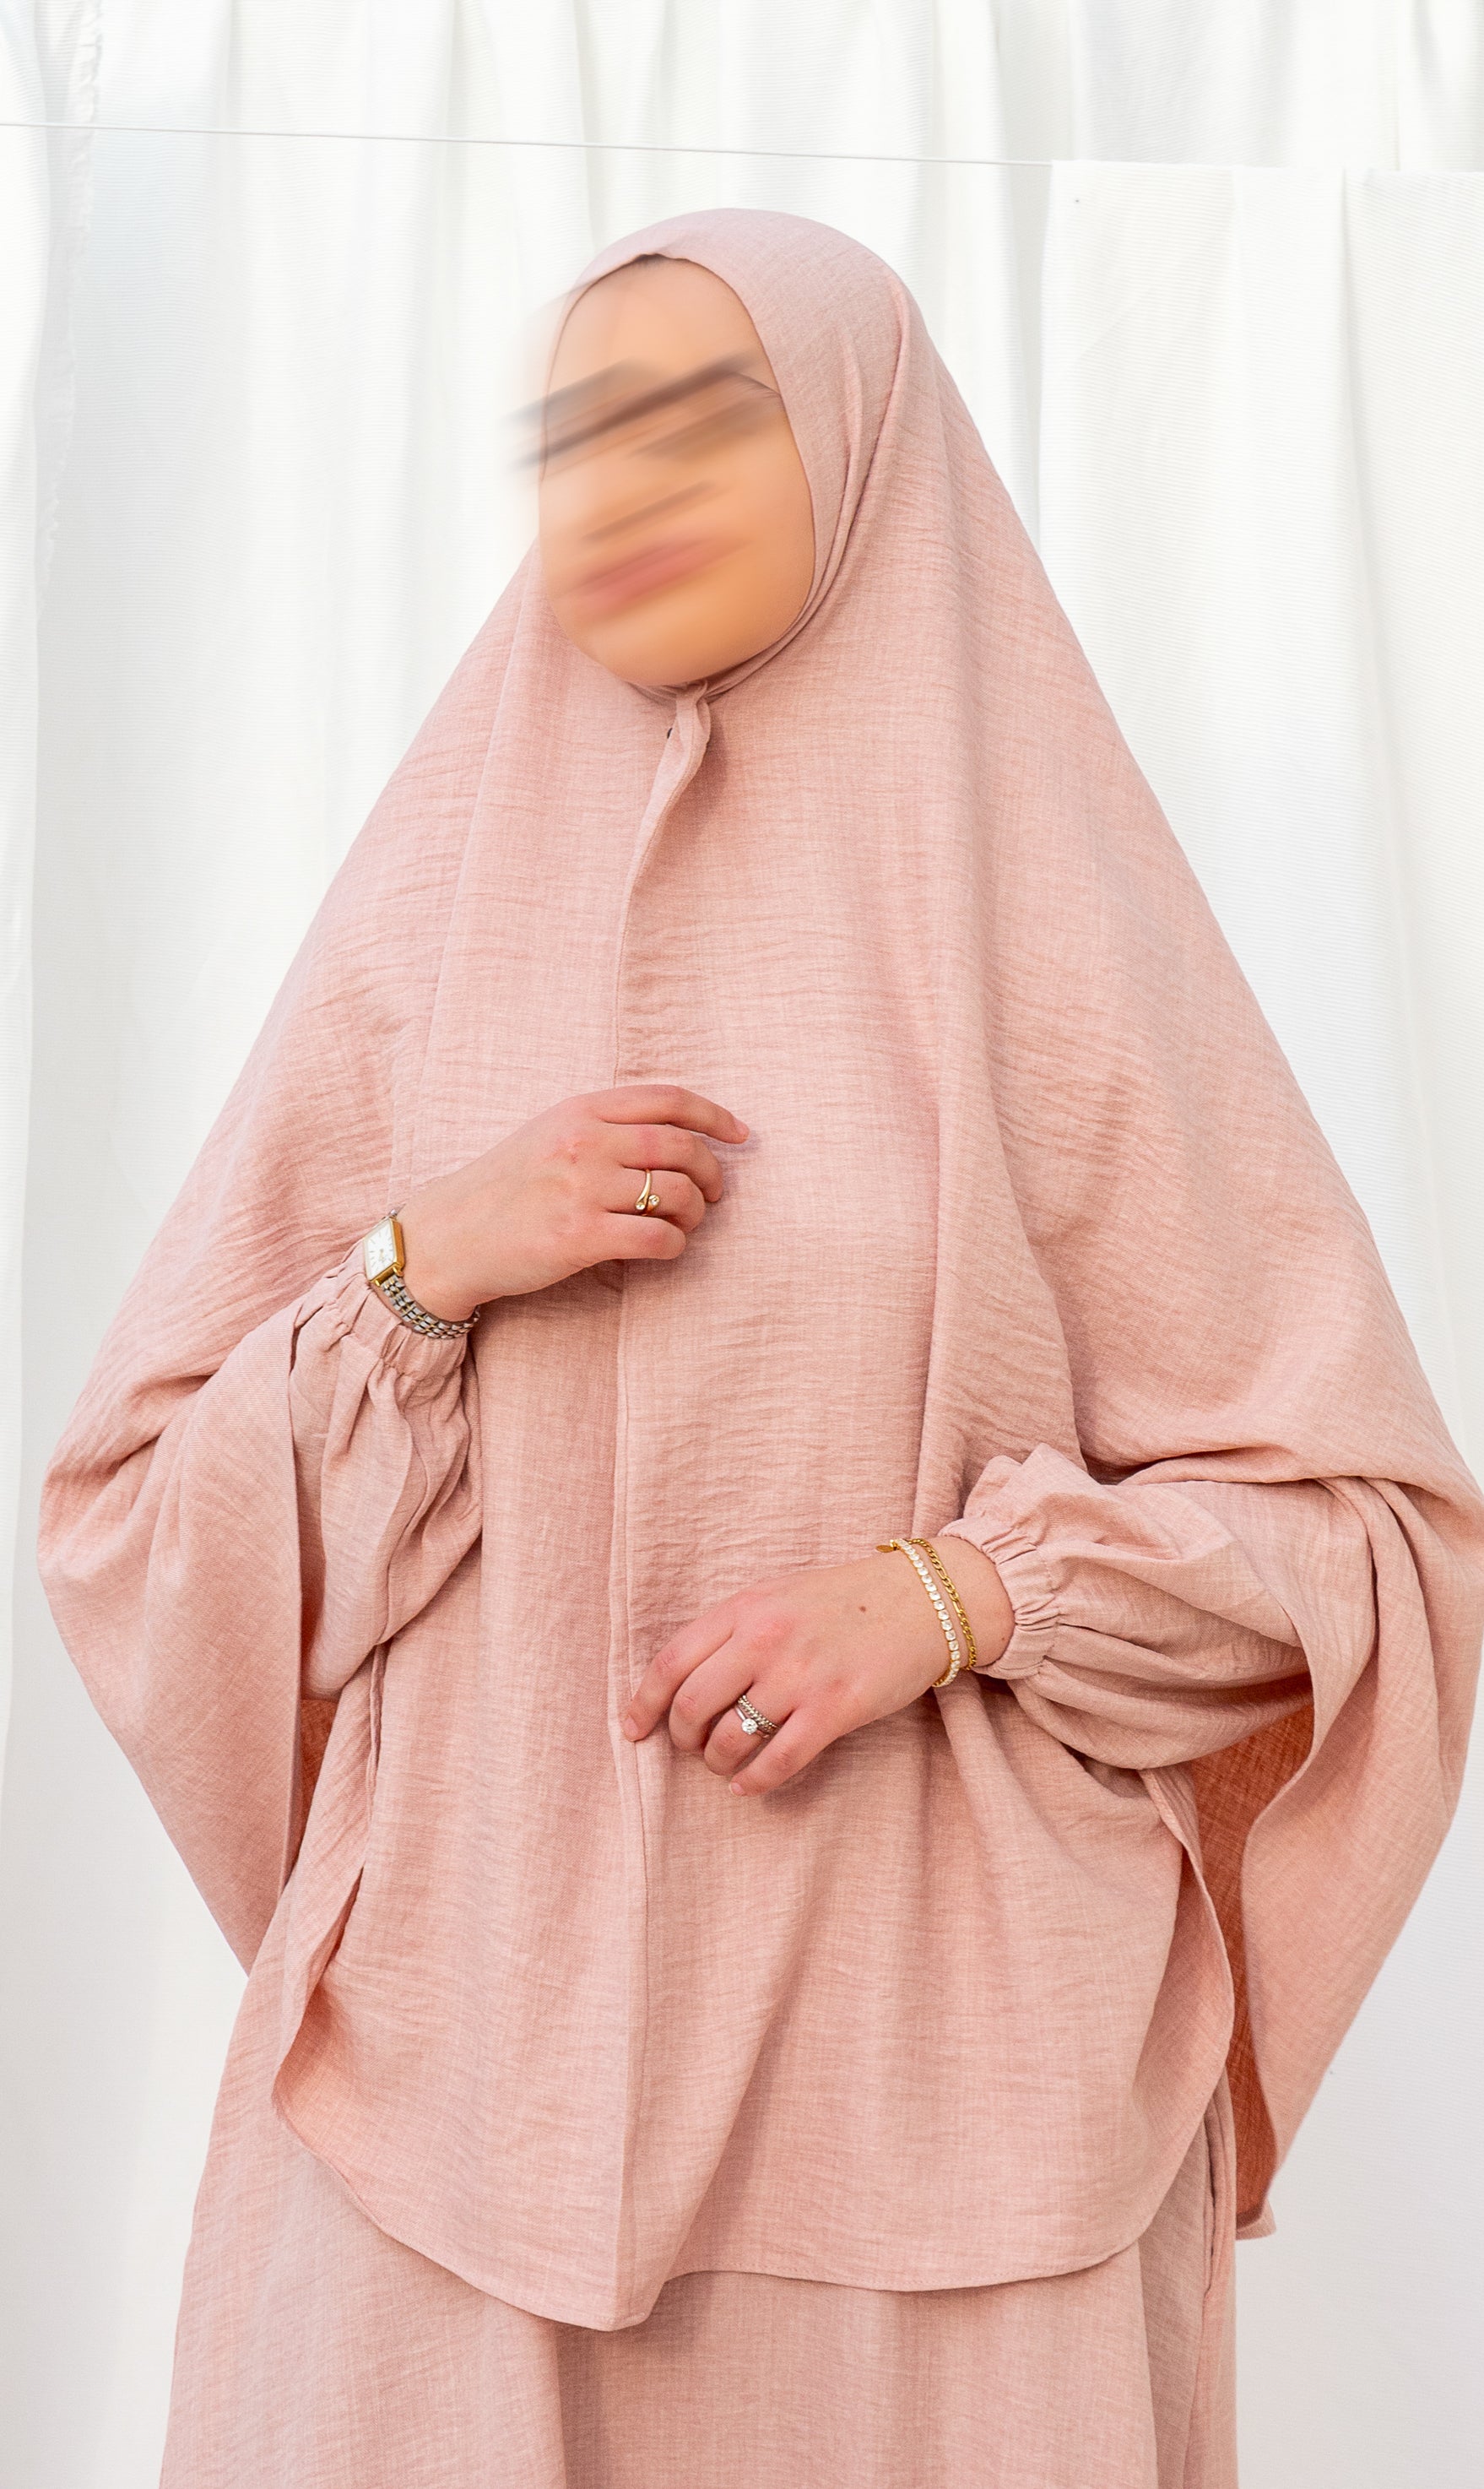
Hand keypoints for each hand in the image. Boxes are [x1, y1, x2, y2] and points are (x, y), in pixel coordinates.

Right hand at [395, 1083, 747, 1319]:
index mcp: (579, 1110)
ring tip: (684, 1224)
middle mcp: (583, 1142)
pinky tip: (663, 1249)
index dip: (714, 1115)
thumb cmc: (506, 1188)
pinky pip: (657, 1239)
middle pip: (681, 1146)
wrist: (450, 1236)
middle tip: (715, 1194)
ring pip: (677, 1194)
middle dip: (711, 1171)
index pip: (667, 1098)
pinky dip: (674, 1246)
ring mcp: (581, 1189)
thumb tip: (677, 1136)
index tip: (740, 1135)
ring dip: (695, 1213)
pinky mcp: (579, 1237)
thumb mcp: (549, 1134)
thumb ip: (603, 1126)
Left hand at [622, 1536, 1013, 1793]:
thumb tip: (682, 1683)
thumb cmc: (841, 1601)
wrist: (920, 1599)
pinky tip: (749, 1784)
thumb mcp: (776, 1596)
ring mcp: (801, 1674)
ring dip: (718, 1761)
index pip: (671, 1662)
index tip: (633, 1730)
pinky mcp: (837, 1707)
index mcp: (744, 1607)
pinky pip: (779, 1760)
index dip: (644, 1704)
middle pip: (692, 1706)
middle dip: (682, 1739)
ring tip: (725, 1763)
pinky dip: (755, 1781)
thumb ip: (732, 1631)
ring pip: (731, 1738)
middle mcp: (765, 1638)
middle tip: (692, 1747)